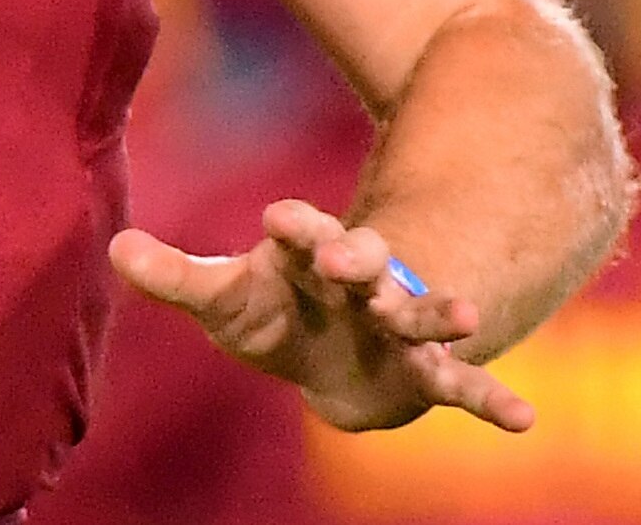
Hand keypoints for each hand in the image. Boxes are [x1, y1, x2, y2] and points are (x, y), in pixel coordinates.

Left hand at [110, 201, 534, 433]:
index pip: (300, 231)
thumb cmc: (274, 312)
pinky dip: (492, 401)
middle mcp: (361, 282)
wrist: (331, 357)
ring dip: (438, 312)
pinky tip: (525, 421)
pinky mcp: (425, 371)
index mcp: (309, 256)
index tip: (278, 218)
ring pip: (420, 315)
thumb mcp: (224, 297)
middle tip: (352, 259)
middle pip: (364, 263)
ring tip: (464, 314)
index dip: (293, 225)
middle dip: (359, 259)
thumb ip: (177, 276)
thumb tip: (114, 249)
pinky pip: (464, 385)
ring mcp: (399, 324)